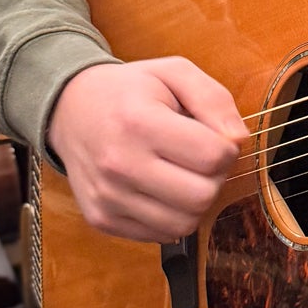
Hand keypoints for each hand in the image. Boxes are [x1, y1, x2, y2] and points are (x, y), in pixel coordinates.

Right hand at [49, 58, 248, 243]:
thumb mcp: (174, 72)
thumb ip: (214, 98)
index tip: (212, 138)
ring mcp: (107, 197)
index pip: (214, 157)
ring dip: (194, 201)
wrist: (69, 110)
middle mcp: (118, 164)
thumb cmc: (129, 91)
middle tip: (198, 159)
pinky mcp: (101, 219)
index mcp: (138, 123)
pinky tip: (160, 189)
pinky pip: (160, 235)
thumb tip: (238, 140)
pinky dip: (170, 216)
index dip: (226, 147)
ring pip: (184, 224)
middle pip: (203, 196)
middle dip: (214, 178)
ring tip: (180, 174)